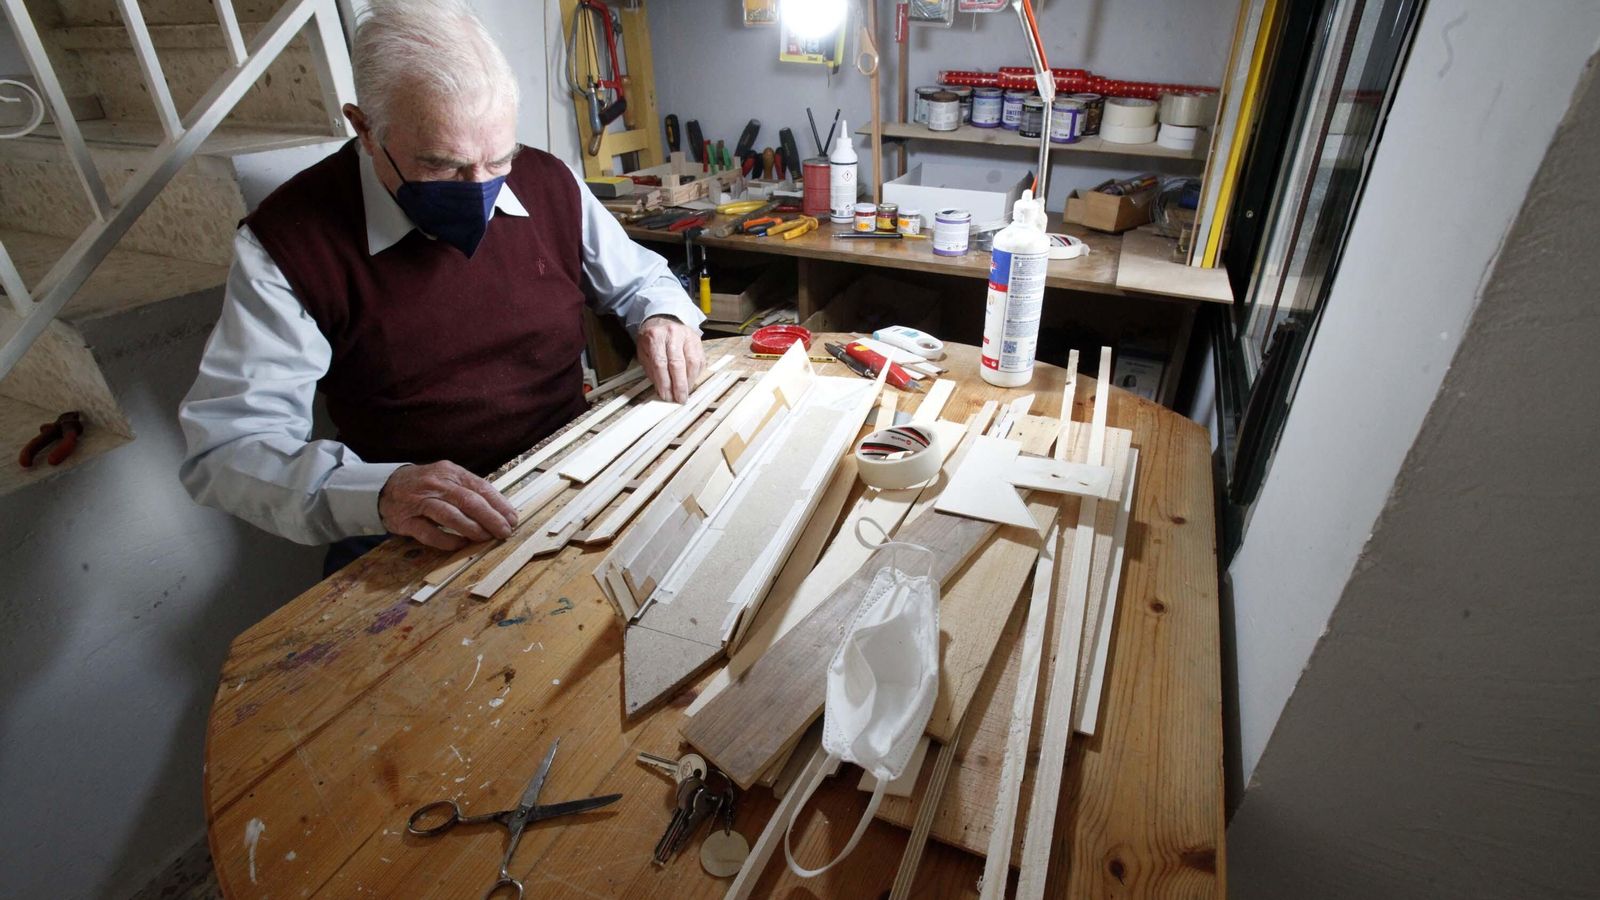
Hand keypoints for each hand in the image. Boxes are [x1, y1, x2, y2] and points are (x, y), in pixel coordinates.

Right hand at [379, 461, 517, 550]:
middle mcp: (436, 484)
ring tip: (486, 538)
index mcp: (450, 472)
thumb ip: (469, 491)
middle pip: (468, 501)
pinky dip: (446, 540)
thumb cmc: (425, 486)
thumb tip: (500, 510)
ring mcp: (419, 501)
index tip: (512, 518)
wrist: (385, 487)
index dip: (499, 504)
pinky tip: (460, 545)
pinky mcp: (405, 520)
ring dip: (471, 528)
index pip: (480, 487)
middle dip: (490, 518)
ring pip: (450, 515)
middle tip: (504, 531)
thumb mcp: (447, 479)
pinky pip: (428, 532)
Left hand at [636, 314, 704, 402]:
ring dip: (689, 381)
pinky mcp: (697, 341)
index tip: (666, 395)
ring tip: (685, 392)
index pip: (660, 363)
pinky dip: (696, 374)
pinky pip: (700, 360)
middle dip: (679, 385)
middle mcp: (673, 334)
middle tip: (679, 398)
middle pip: (678, 363)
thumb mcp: (643, 351)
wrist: (663, 320)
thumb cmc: (652, 338)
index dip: (664, 382)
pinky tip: (690, 382)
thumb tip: (661, 388)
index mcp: (655, 336)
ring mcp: (688, 336)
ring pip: (692, 362)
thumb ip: (651, 369)